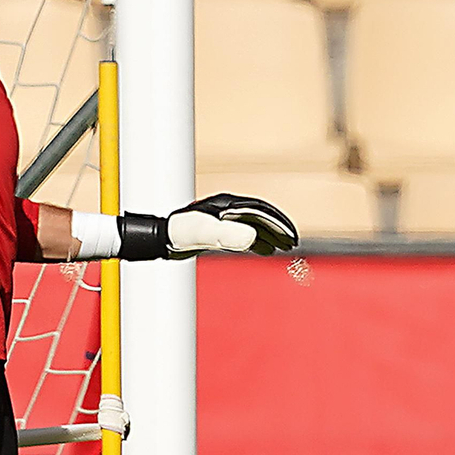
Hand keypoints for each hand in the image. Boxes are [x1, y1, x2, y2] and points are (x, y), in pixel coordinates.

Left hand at [166, 193, 297, 256]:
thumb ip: (226, 235)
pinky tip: (264, 249)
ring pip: (253, 224)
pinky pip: (243, 231)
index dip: (278, 223)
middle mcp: (227, 208)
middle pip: (259, 216)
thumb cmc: (179, 233)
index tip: (292, 237)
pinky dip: (257, 240)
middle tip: (294, 242)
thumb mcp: (203, 235)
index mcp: (227, 205)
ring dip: (270, 234)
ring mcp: (222, 218)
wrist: (161, 236)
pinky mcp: (217, 228)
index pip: (260, 212)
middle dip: (278, 228)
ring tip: (285, 247)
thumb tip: (252, 237)